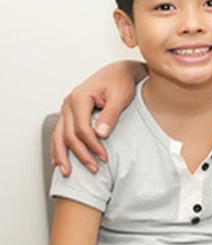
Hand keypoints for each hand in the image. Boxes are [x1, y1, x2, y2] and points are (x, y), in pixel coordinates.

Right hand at [51, 61, 142, 175]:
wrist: (118, 72)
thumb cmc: (121, 82)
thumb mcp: (120, 96)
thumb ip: (110, 115)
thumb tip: (101, 134)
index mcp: (80, 98)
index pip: (82, 128)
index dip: (92, 145)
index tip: (104, 157)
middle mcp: (68, 103)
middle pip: (68, 135)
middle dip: (80, 154)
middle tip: (94, 168)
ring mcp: (66, 109)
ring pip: (58, 136)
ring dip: (63, 155)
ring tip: (68, 173)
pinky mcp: (69, 113)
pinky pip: (59, 133)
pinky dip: (58, 148)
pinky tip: (59, 161)